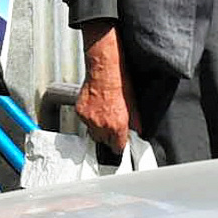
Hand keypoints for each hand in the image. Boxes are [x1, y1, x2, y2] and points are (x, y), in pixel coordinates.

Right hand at [75, 21, 135, 152]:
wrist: (104, 70)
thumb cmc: (120, 84)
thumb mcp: (133, 105)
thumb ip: (135, 123)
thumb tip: (137, 131)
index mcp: (118, 126)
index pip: (117, 148)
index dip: (118, 145)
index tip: (118, 143)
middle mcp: (102, 125)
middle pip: (102, 141)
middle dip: (107, 136)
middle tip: (110, 125)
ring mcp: (89, 118)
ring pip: (91, 131)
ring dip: (96, 127)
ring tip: (102, 113)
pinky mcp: (79, 111)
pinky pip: (83, 121)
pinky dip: (88, 117)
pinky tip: (94, 107)